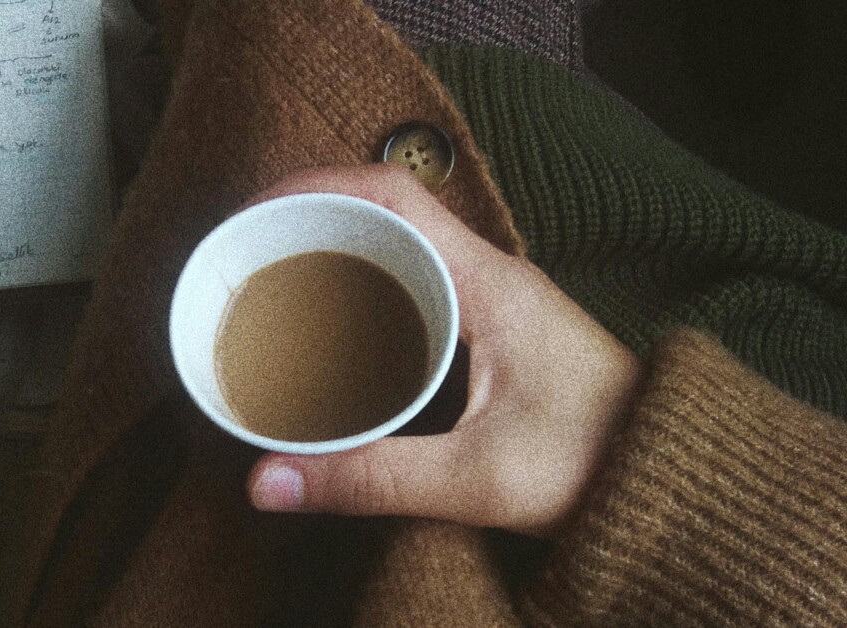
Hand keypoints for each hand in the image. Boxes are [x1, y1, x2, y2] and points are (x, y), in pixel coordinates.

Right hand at [244, 164, 641, 536]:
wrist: (671, 477)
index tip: (256, 213)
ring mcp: (495, 297)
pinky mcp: (494, 326)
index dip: (315, 187)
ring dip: (336, 250)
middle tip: (249, 255)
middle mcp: (491, 274)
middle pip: (386, 210)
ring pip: (400, 245)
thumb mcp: (475, 479)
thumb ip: (371, 479)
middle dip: (311, 219)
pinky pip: (416, 279)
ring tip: (276, 283)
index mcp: (487, 283)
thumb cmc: (592, 465)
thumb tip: (267, 481)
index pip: (392, 193)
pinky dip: (364, 285)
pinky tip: (333, 327)